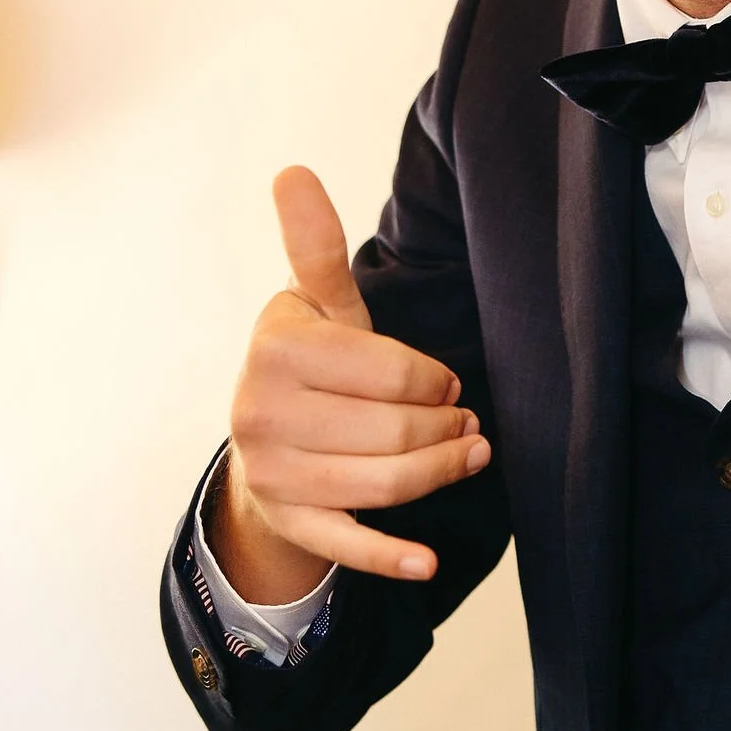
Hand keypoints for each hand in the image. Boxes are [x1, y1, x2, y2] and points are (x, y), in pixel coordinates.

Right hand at [217, 165, 491, 599]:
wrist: (264, 438)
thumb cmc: (310, 362)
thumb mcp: (315, 303)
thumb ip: (314, 245)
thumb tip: (292, 170)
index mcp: (276, 346)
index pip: (392, 371)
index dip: (434, 379)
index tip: (447, 381)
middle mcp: (260, 411)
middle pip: (394, 430)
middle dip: (447, 427)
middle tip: (468, 422)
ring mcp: (271, 472)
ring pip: (386, 483)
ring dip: (442, 472)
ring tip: (469, 454)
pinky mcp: (288, 521)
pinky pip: (348, 545)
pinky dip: (392, 557)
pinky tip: (429, 561)